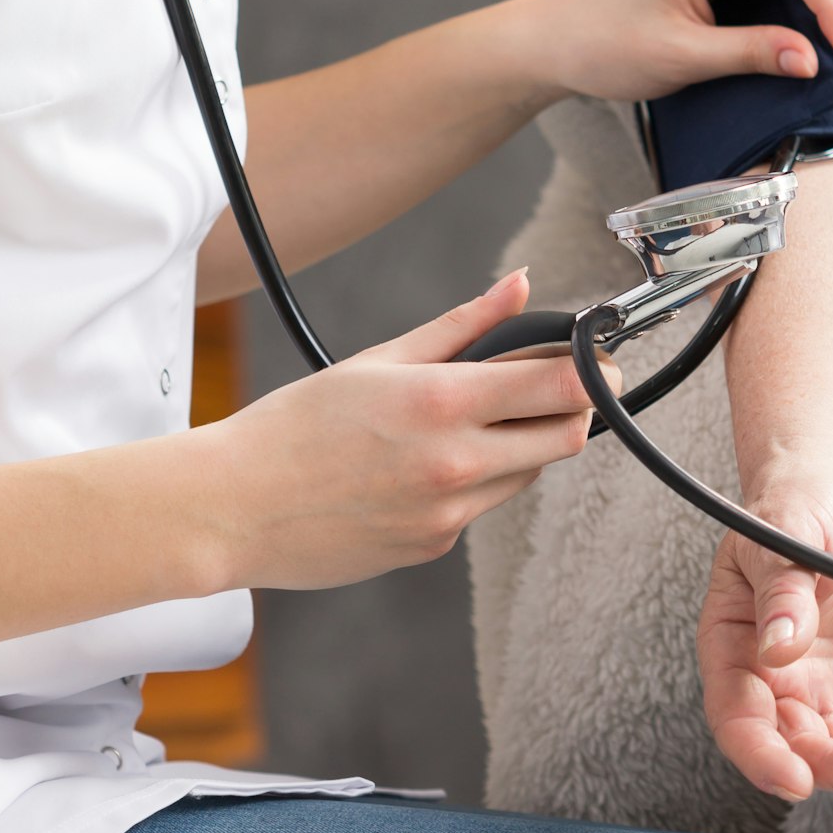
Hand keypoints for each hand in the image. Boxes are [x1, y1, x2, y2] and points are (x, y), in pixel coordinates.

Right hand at [205, 269, 610, 589]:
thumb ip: (465, 324)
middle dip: (570, 409)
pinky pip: (481, 507)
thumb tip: (522, 285)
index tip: (596, 357)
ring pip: (527, 473)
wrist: (235, 508)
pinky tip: (422, 466)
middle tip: (545, 386)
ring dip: (520, 444)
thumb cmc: (299, 425)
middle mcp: (457, 465)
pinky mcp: (433, 547)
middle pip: (566, 437)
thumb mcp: (383, 358)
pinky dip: (475, 481)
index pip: (563, 389)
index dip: (593, 370)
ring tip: (463, 422)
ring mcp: (448, 514)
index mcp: (444, 404)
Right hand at [698, 484, 832, 806]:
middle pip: (793, 745)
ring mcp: (819, 692)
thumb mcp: (784, 533)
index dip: (760, 754)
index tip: (795, 777)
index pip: (736, 715)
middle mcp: (771, 682)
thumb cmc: (798, 512)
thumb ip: (780, 588)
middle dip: (832, 768)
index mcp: (733, 645)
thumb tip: (779, 646)